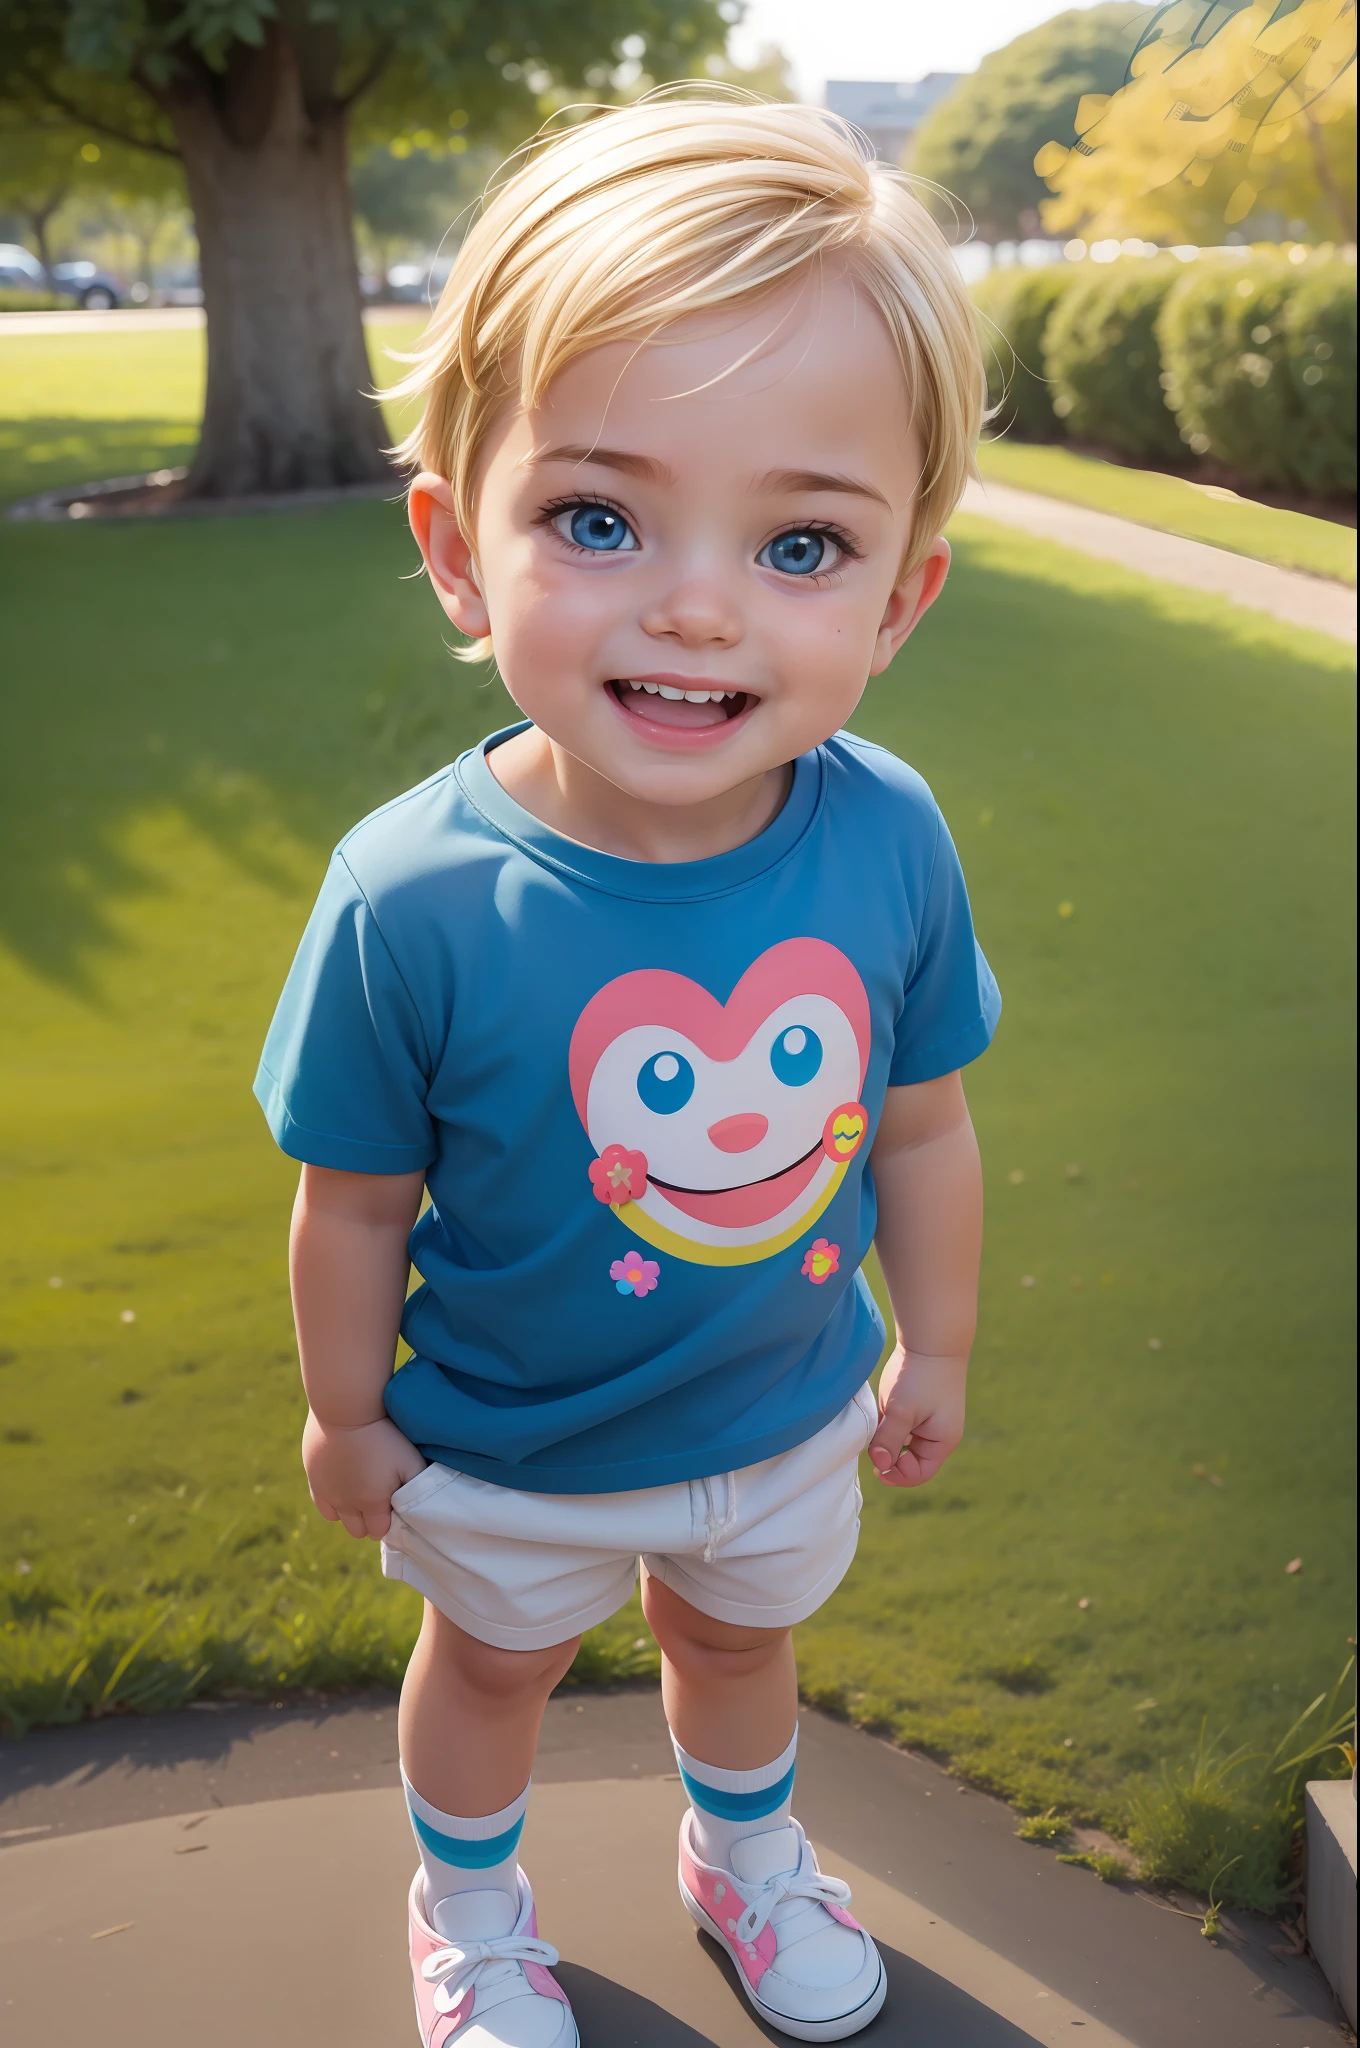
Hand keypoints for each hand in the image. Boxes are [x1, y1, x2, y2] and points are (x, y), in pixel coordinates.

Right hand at [301, 1410, 426, 1538]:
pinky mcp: (313, 1479)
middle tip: (380, 1498)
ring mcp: (327, 1493)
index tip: (395, 1505)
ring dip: (351, 1512)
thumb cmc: (383, 1434)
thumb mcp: (410, 1460)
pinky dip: (333, 1502)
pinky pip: (323, 1505)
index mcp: (372, 1502)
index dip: (389, 1521)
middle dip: (370, 1521)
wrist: (345, 1409)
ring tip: (362, 1491)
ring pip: (339, 1519)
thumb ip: (418, 1488)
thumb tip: (419, 1507)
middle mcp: (346, 1504)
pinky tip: (343, 1487)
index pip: (380, 1531)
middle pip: (359, 1531)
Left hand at [867, 1344, 966, 1488]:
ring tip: (875, 1427)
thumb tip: (879, 1466)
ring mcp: (924, 1420)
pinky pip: (897, 1426)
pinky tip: (877, 1414)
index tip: (878, 1466)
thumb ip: (889, 1440)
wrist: (929, 1340)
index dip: (898, 1475)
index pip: (920, 1473)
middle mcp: (935, 1434)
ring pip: (900, 1442)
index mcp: (941, 1441)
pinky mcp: (913, 1406)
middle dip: (889, 1456)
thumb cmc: (920, 1378)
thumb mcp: (901, 1412)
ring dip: (885, 1440)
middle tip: (872, 1447)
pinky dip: (885, 1425)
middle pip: (909, 1460)